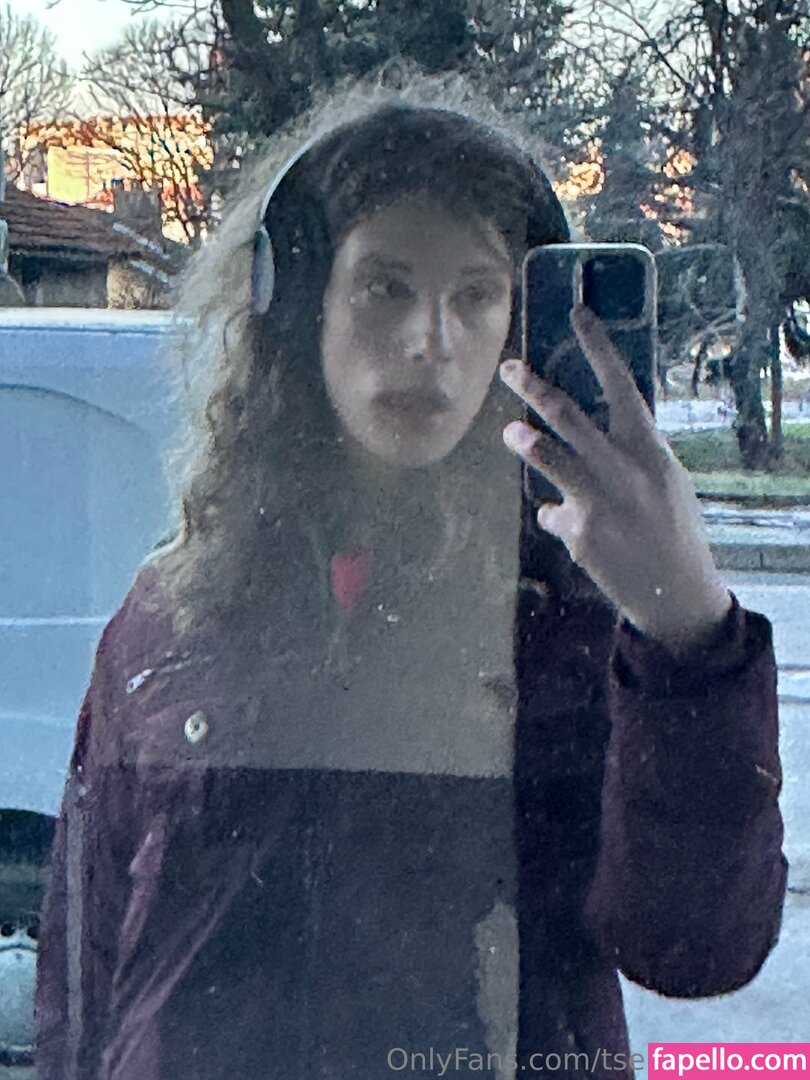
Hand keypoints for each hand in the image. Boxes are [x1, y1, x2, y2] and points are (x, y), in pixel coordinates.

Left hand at [499, 304, 731, 657]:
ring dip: (527, 442)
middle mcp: (622, 468)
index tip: (578, 314)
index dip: (597, 347)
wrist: (675, 591)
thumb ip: (629, 453)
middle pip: (570, 415)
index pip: (620, 384)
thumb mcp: (664, 479)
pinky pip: (555, 513)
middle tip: (508, 368)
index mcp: (648, 448)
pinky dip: (561, 516)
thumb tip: (593, 430)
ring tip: (509, 432)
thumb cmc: (672, 527)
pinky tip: (577, 529)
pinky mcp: (578, 533)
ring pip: (551, 458)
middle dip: (534, 387)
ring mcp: (598, 500)